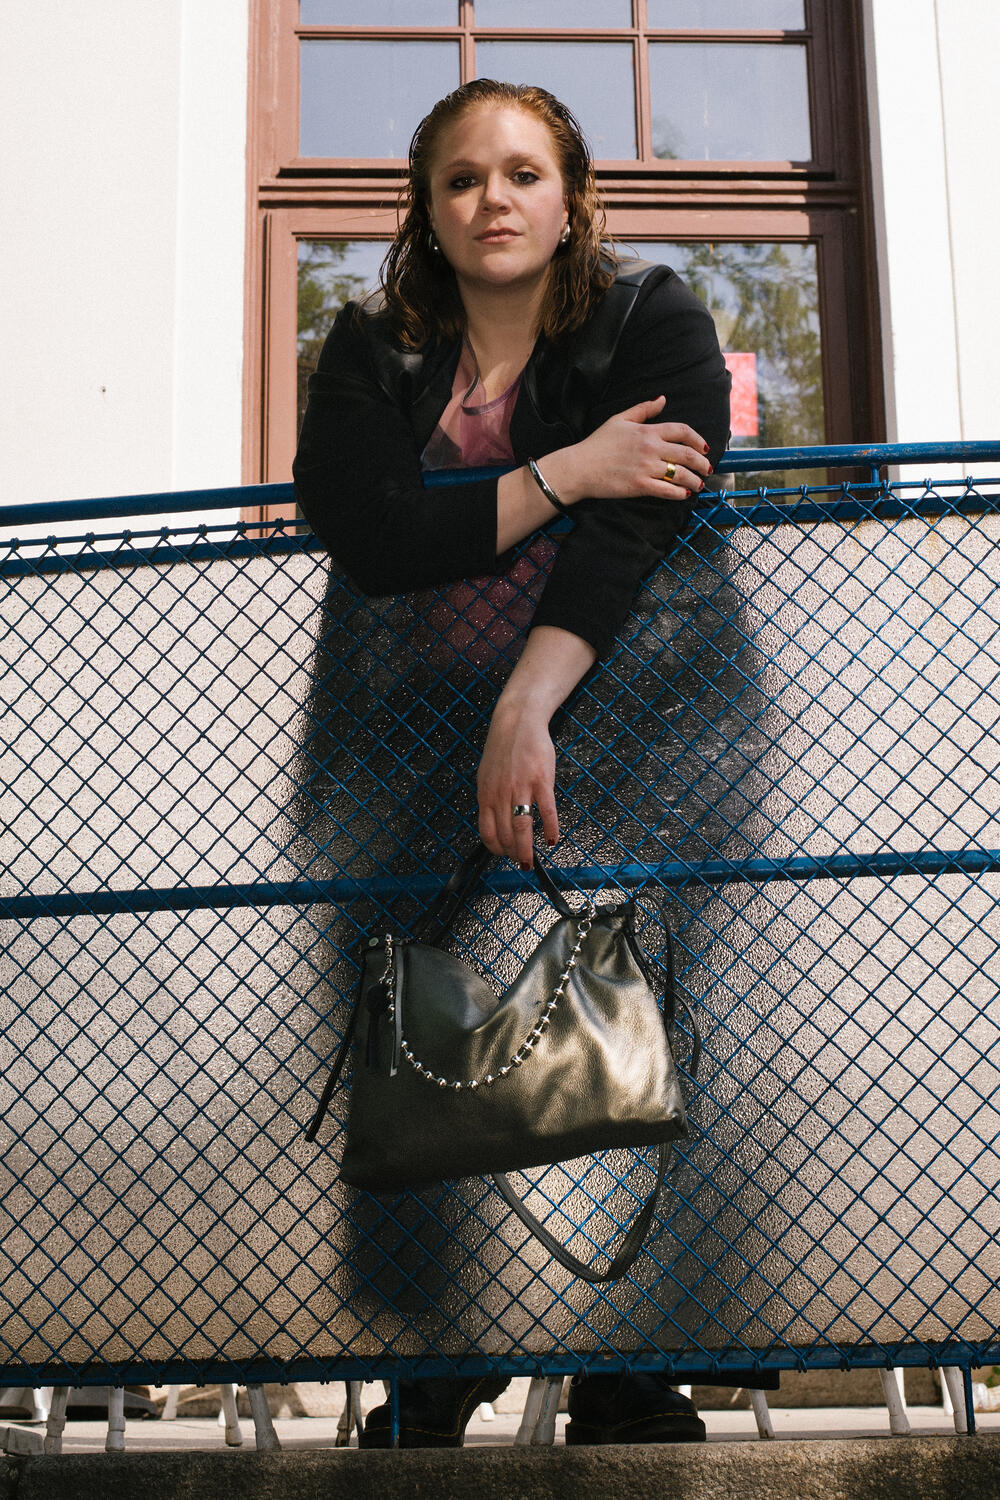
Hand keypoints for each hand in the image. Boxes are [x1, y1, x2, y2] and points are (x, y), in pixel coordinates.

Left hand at [477, 698, 558, 868]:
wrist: (518, 721)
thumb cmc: (503, 748)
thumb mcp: (487, 775)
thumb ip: (490, 798)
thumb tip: (493, 822)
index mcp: (486, 794)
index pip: (487, 831)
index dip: (495, 848)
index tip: (504, 855)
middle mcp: (501, 793)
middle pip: (505, 834)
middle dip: (513, 853)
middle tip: (521, 861)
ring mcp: (521, 787)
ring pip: (522, 827)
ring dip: (527, 849)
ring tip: (531, 861)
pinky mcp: (542, 781)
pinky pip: (547, 811)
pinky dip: (551, 829)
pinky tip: (553, 839)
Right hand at [546, 395, 711, 503]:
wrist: (579, 467)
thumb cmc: (597, 443)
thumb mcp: (619, 419)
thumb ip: (643, 409)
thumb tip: (663, 399)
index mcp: (648, 431)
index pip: (682, 431)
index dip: (698, 440)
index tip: (705, 448)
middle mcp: (650, 448)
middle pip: (687, 454)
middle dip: (702, 463)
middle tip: (707, 468)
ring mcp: (646, 468)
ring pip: (681, 474)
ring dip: (695, 480)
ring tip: (698, 484)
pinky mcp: (640, 486)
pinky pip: (667, 490)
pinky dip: (679, 493)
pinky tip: (684, 494)